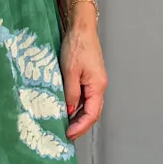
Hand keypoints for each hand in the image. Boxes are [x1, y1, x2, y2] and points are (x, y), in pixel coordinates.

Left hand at [61, 14, 106, 139]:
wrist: (80, 28)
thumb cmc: (76, 46)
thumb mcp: (69, 71)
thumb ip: (70, 92)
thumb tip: (68, 110)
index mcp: (97, 86)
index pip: (91, 114)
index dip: (80, 127)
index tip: (68, 134)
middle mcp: (98, 86)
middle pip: (91, 112)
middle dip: (79, 126)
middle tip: (65, 135)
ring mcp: (94, 82)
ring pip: (87, 106)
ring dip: (77, 117)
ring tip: (64, 125)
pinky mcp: (88, 77)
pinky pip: (84, 97)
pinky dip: (75, 106)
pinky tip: (65, 109)